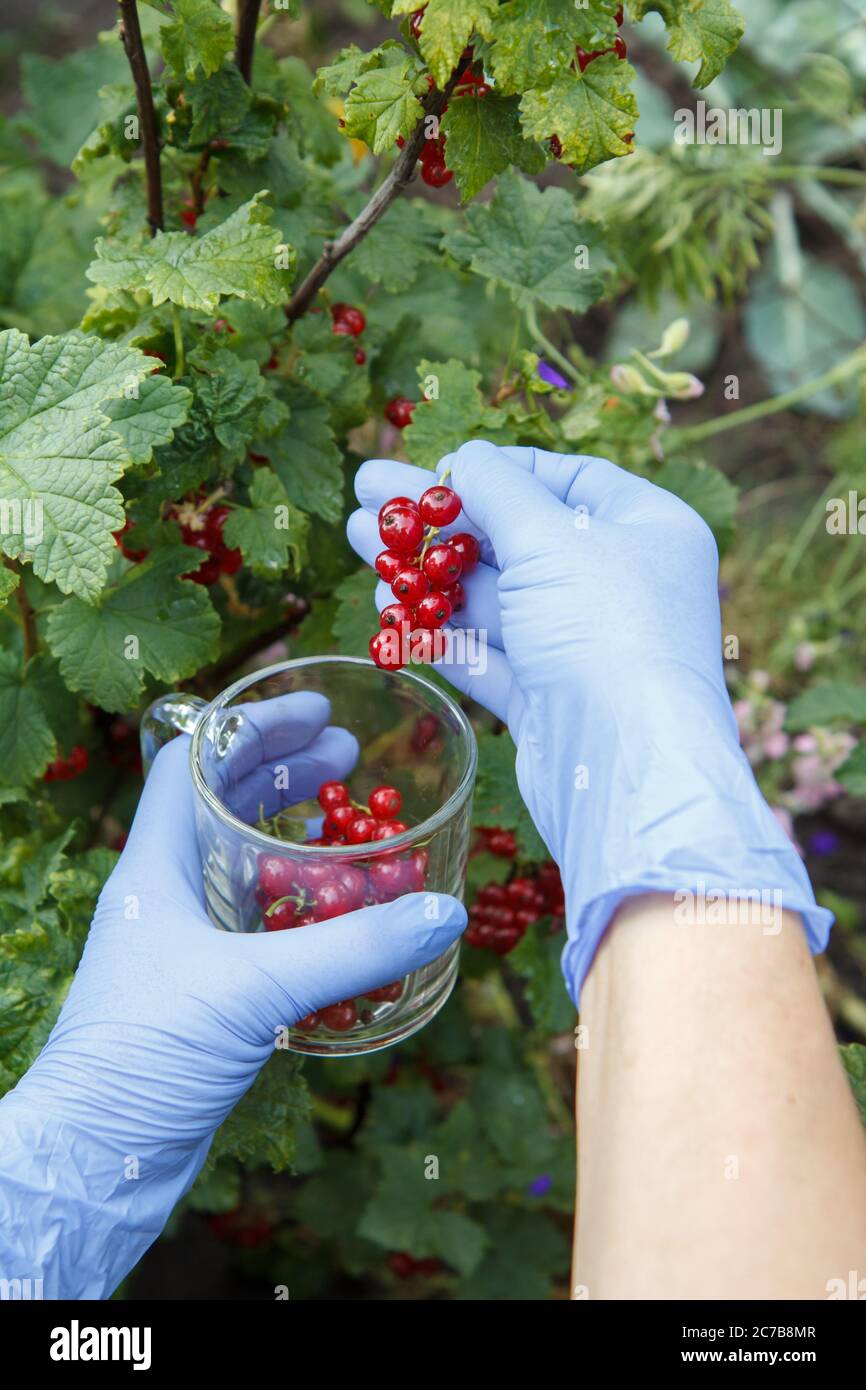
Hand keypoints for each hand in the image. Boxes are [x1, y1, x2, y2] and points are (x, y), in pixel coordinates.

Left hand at [0, 696, 464, 1295]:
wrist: (95, 1159)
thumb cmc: (147, 1051)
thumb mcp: (253, 988)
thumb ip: (350, 950)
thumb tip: (442, 913)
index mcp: (156, 867)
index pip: (193, 764)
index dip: (252, 728)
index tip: (317, 711)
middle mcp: (167, 894)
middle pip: (223, 805)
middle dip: (285, 773)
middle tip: (351, 756)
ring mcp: (185, 944)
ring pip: (244, 865)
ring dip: (297, 836)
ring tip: (352, 817)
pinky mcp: (206, 992)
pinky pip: (260, 925)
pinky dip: (303, 904)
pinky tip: (343, 911)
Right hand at [348, 442, 830, 1000]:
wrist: (626, 768)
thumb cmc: (607, 632)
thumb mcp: (551, 539)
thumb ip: (498, 490)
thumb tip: (464, 457)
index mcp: (646, 528)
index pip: (566, 478)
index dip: (496, 470)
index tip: (433, 468)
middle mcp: (620, 582)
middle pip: (517, 537)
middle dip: (439, 520)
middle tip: (367, 494)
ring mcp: (582, 644)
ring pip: (493, 598)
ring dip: (425, 572)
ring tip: (358, 539)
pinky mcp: (548, 698)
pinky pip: (487, 653)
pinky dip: (438, 632)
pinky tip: (387, 609)